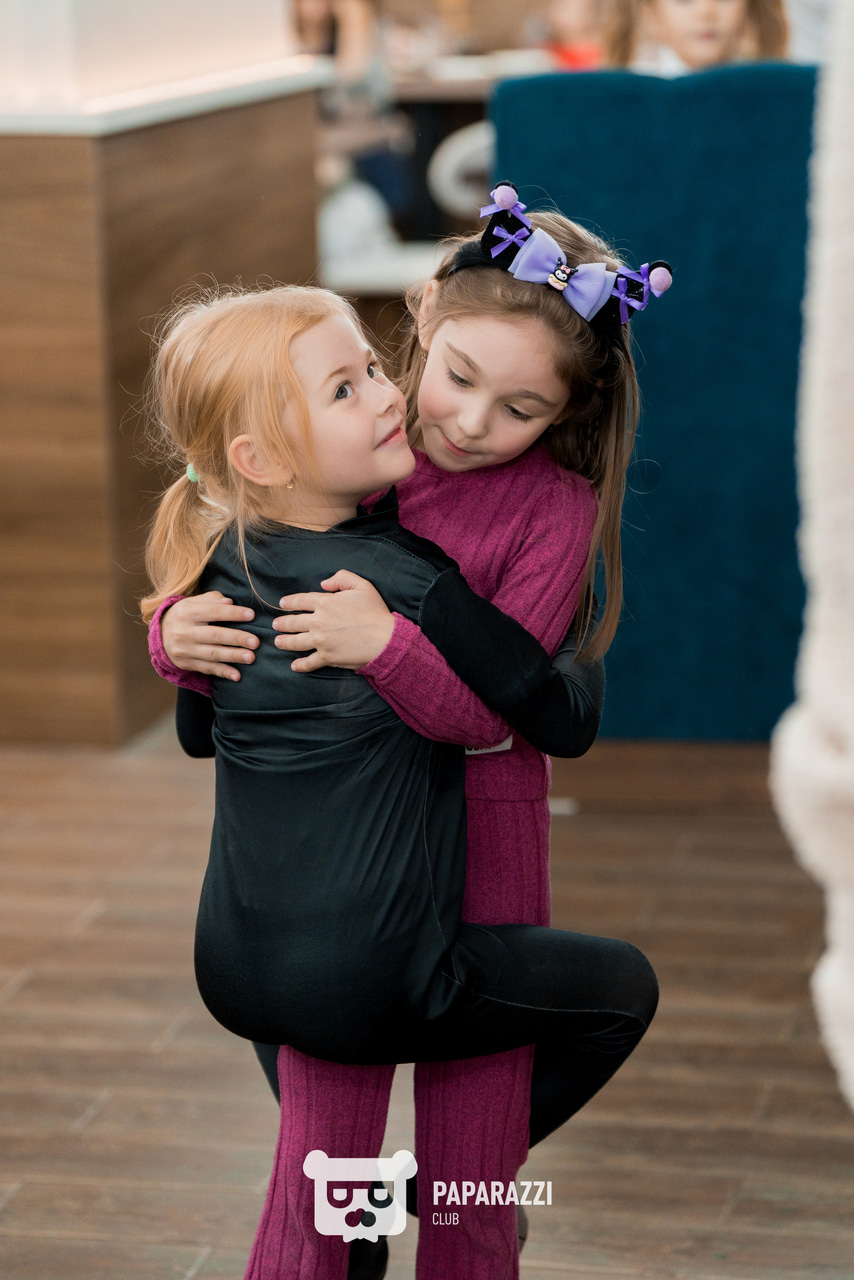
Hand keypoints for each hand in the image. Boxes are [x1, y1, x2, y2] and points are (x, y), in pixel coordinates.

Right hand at [161, 592, 257, 681]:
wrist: (160, 635)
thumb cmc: (185, 616)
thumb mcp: (193, 602)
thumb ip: (211, 599)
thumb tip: (229, 602)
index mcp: (188, 612)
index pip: (214, 612)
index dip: (233, 614)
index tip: (251, 616)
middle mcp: (184, 631)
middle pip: (215, 635)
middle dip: (237, 638)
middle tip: (255, 642)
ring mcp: (185, 649)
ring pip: (213, 654)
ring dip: (233, 656)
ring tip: (251, 657)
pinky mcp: (186, 663)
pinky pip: (207, 669)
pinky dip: (223, 672)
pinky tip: (237, 675)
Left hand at [273, 570, 394, 672]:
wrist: (385, 639)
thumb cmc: (375, 612)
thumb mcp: (362, 585)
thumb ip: (341, 578)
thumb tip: (323, 584)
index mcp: (325, 602)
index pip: (301, 601)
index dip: (289, 602)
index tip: (282, 604)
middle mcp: (318, 621)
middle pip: (293, 622)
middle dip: (282, 623)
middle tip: (275, 625)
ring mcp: (320, 641)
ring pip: (295, 642)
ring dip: (284, 641)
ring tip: (278, 642)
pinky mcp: (326, 657)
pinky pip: (309, 662)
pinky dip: (300, 665)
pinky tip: (294, 665)